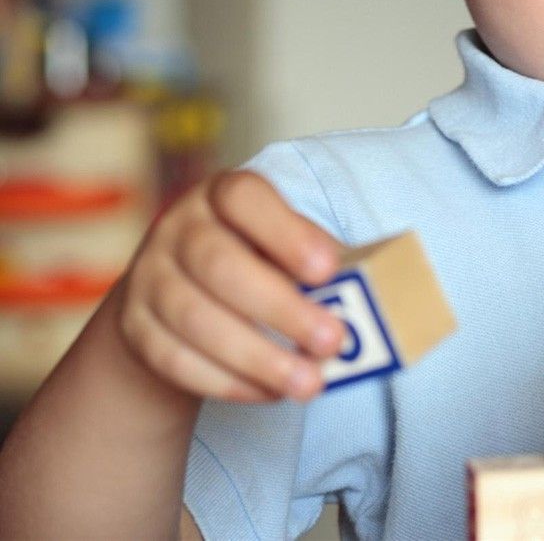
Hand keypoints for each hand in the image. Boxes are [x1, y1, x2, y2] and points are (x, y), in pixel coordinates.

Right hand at [114, 169, 346, 402]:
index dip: (286, 233)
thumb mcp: (283, 245)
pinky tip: (270, 392)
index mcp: (222, 195)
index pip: (244, 198)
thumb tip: (365, 299)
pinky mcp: (134, 328)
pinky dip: (228, 382)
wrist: (174, 293)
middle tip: (332, 342)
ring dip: (259, 357)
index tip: (328, 270)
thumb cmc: (256, 262)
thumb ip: (313, 263)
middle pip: (219, 265)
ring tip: (310, 383)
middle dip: (281, 309)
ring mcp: (148, 277)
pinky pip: (175, 360)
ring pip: (195, 320)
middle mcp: (178, 229)